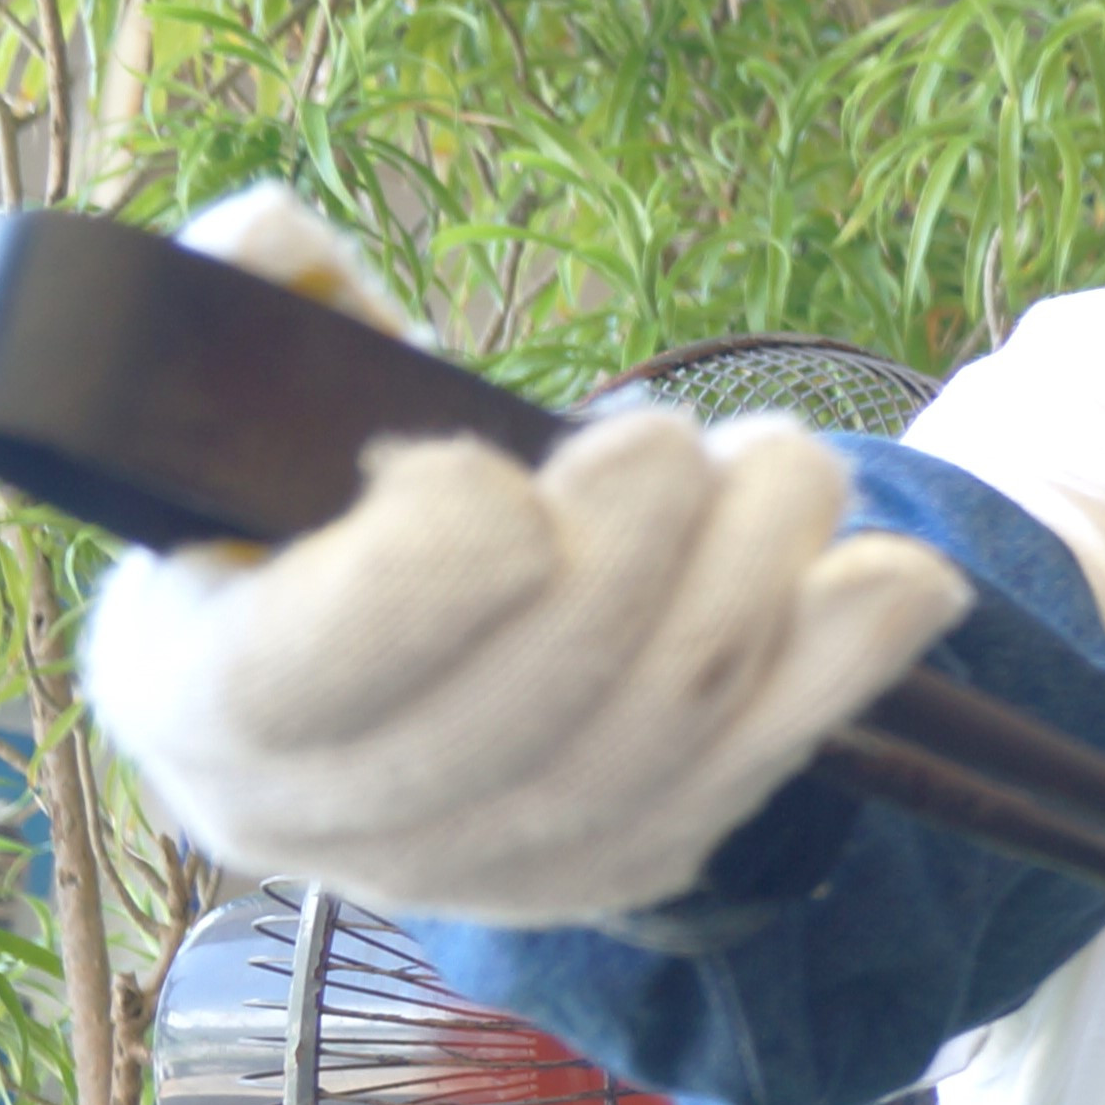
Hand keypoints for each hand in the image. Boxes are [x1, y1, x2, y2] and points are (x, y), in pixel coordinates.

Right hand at [80, 191, 965, 919]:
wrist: (376, 668)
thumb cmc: (311, 511)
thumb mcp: (250, 406)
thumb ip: (255, 310)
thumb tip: (272, 235)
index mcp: (203, 701)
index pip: (321, 661)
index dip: (432, 557)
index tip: (484, 465)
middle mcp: (336, 821)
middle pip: (535, 698)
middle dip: (638, 539)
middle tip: (670, 437)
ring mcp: (490, 869)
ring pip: (664, 735)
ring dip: (757, 576)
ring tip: (785, 464)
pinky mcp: (621, 868)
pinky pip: (758, 773)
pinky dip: (846, 665)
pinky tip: (901, 577)